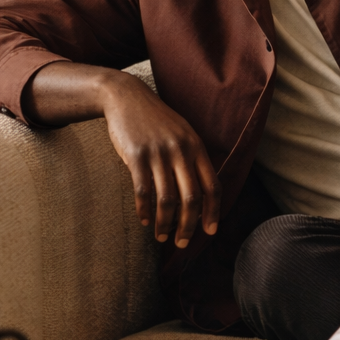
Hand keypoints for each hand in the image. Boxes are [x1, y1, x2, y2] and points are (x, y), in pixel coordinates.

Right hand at [21, 62, 219, 249]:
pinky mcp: (136, 155)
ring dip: (165, 223)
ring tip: (161, 236)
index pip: (212, 186)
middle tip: (182, 243)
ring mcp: (159, 153)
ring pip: (167, 200)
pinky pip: (143, 191)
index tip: (209, 232)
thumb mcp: (181, 132)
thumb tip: (201, 192)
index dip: (213, 212)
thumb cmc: (155, 120)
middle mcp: (181, 150)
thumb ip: (192, 157)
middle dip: (188, 226)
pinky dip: (144, 210)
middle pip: (191, 199)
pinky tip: (144, 220)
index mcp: (196, 146)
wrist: (126, 96)